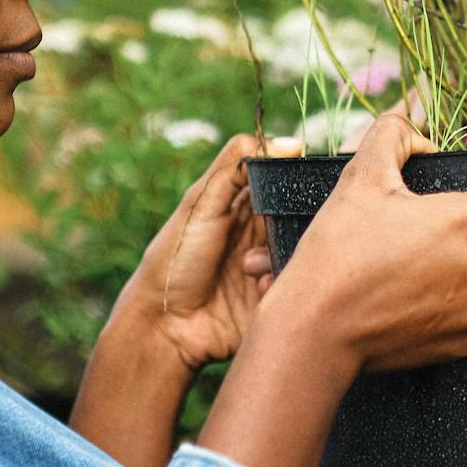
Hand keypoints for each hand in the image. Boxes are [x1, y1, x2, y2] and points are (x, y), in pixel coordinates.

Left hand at [112, 132, 298, 373]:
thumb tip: (291, 142)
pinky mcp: (275, 298)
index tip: (302, 185)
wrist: (164, 324)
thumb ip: (238, 165)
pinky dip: (279, 283)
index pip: (289, 185)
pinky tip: (255, 288)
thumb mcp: (201, 202)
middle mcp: (264, 234)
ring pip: (303, 251)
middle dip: (294, 224)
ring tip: (248, 268)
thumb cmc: (174, 257)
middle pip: (303, 218)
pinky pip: (296, 285)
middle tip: (270, 231)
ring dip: (280, 256)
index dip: (299, 184)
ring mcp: (272, 266)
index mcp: (248, 206)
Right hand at [199, 111, 466, 466]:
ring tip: (398, 276)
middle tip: (401, 245)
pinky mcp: (464, 345)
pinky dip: (439, 312)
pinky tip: (401, 305)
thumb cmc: (340, 250)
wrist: (317, 328)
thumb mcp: (361, 176)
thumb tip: (408, 115)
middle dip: (451, 241)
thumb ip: (392, 134)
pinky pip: (461, 319)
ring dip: (447, 276)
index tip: (422, 216)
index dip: (455, 204)